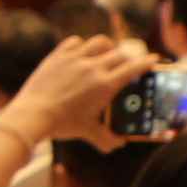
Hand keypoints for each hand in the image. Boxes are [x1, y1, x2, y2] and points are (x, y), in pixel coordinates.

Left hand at [15, 35, 145, 143]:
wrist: (33, 114)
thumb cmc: (62, 124)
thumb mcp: (88, 132)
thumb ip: (106, 138)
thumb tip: (118, 144)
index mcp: (105, 85)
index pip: (134, 67)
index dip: (146, 62)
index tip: (153, 59)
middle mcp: (93, 67)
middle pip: (120, 53)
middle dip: (128, 57)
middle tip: (129, 62)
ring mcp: (75, 58)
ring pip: (99, 42)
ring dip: (108, 46)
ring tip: (108, 52)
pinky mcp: (58, 55)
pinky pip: (75, 42)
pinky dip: (83, 45)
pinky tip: (82, 51)